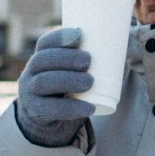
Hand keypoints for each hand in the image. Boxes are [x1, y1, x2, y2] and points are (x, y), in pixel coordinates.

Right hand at [13, 27, 94, 147]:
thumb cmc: (67, 89)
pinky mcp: (37, 113)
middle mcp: (30, 73)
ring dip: (68, 80)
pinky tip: (89, 107)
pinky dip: (71, 108)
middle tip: (88, 61)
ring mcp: (29, 94)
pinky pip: (49, 110)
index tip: (80, 35)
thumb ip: (88, 57)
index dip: (59, 37)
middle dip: (66, 58)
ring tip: (90, 82)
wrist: (47, 120)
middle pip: (42, 60)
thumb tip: (125, 39)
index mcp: (40, 58)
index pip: (44, 43)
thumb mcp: (70, 72)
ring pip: (43, 83)